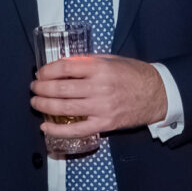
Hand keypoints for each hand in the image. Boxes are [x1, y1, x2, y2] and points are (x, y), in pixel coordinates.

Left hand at [30, 54, 166, 135]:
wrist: (157, 94)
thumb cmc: (134, 74)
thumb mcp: (111, 60)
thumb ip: (88, 62)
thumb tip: (62, 66)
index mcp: (100, 68)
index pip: (65, 68)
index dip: (48, 71)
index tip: (41, 73)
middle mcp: (99, 87)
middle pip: (60, 88)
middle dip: (41, 88)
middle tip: (34, 88)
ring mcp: (101, 107)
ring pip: (64, 108)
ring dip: (44, 105)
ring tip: (35, 102)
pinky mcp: (104, 124)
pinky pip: (76, 130)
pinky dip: (57, 130)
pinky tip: (45, 127)